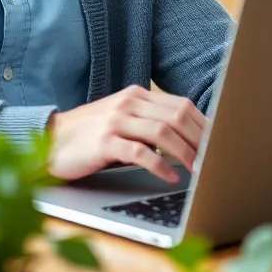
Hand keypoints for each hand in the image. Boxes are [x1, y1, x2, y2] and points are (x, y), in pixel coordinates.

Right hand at [47, 85, 206, 183]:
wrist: (51, 138)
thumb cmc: (91, 134)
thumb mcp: (123, 120)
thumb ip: (149, 122)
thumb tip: (189, 138)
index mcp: (136, 95)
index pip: (181, 105)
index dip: (204, 125)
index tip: (220, 143)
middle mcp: (128, 103)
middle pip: (176, 116)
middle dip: (200, 140)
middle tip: (214, 160)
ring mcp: (115, 121)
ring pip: (162, 132)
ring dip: (185, 153)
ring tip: (198, 170)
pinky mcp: (103, 142)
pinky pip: (139, 152)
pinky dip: (160, 165)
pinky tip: (170, 177)